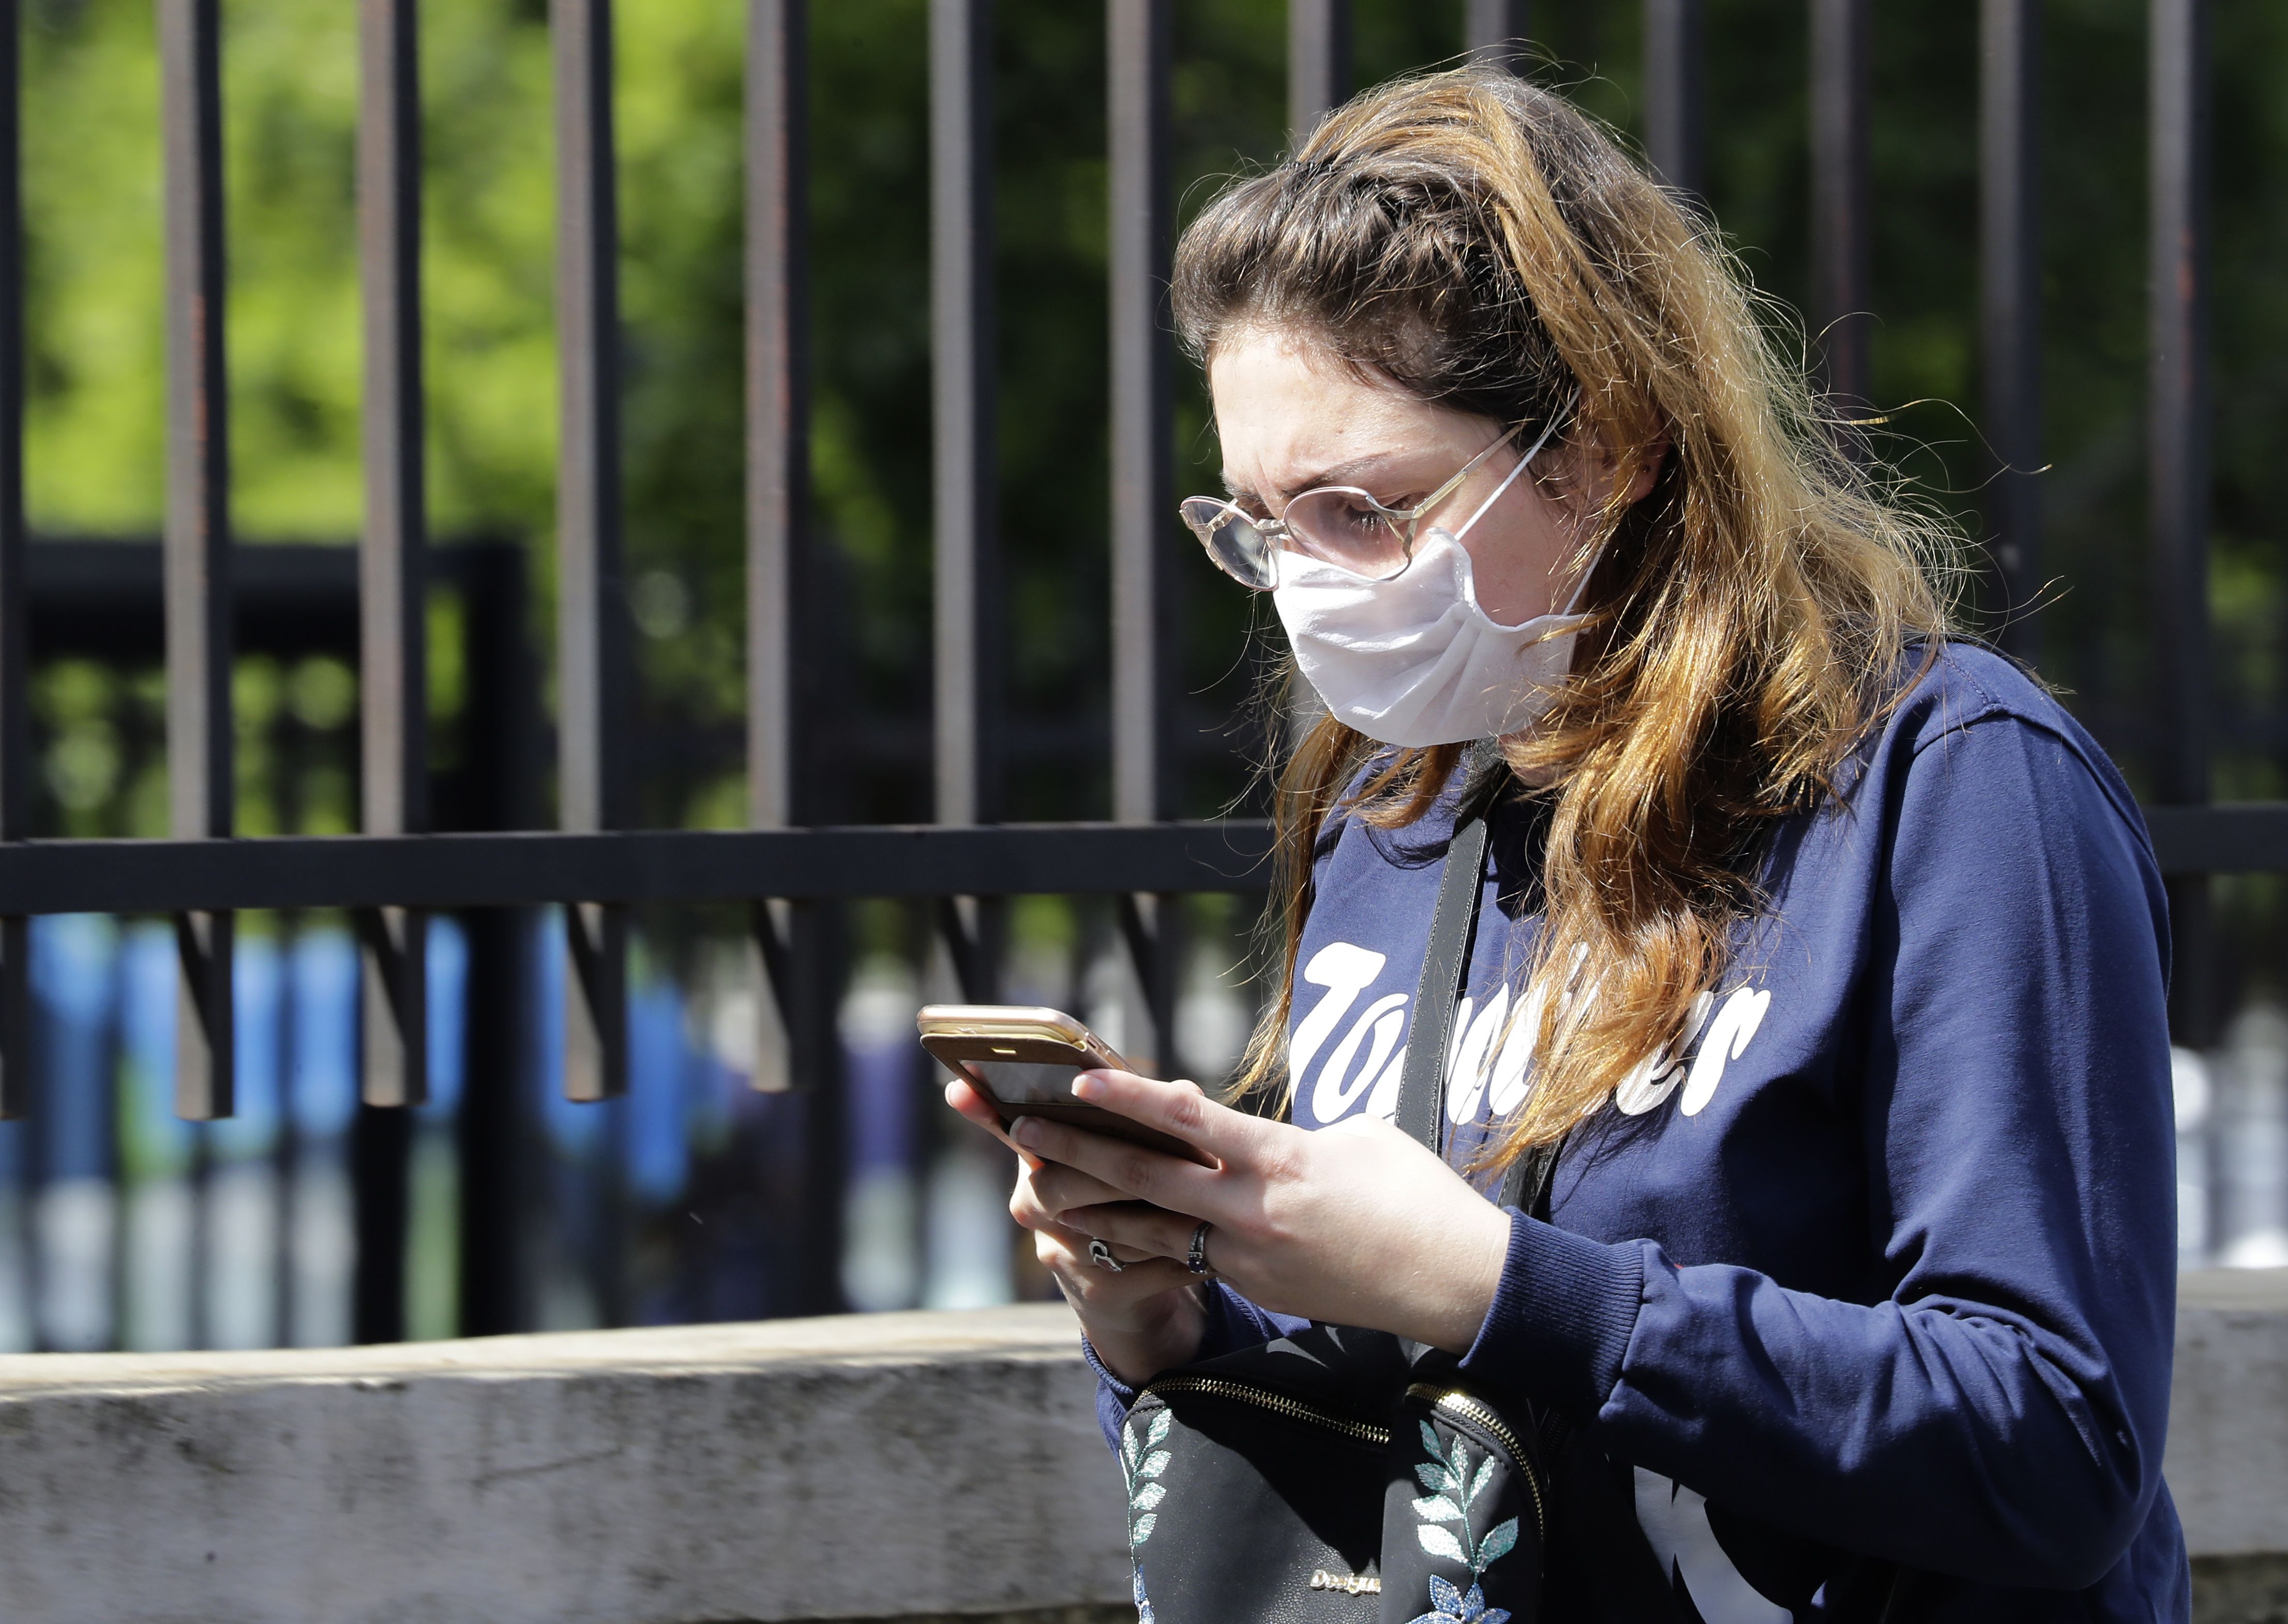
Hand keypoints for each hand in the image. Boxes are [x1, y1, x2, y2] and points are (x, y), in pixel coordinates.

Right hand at [942, 1077, 1207, 1385]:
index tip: (958, 1089)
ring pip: (1106, 1228)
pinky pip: (1142, 1266)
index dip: (982, 1111)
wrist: (1134, 1290)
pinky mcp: (1099, 1293)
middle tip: (1164, 1158)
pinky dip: (1180, 1254)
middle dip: (1112, 1170)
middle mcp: (1035, 1206)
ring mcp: (1061, 1254)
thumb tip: (1184, 1092)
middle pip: (1058, 1184)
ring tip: (1203, 1200)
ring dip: (1158, 1214)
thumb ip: (1145, 1117)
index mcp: (1037, 1158)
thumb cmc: (1132, 1195)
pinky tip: (1209, 1248)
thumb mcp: (1126, 1151)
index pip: (1004, 1127)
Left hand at [1010, 1069, 1511, 1353]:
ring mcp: (1251, 1258)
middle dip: (1076, 1152)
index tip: (1075, 1080)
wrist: (1457, 1283)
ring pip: (1153, 1229)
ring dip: (1094, 1208)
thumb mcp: (1358, 1140)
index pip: (1187, 1123)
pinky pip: (1194, 1259)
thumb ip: (1292, 1138)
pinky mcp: (1259, 1289)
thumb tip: (1256, 1144)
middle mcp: (1252, 1212)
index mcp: (1280, 1161)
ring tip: (1042, 1189)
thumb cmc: (1419, 1196)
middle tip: (1021, 1130)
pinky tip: (1117, 1230)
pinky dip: (1152, 1241)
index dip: (1127, 1098)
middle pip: (1145, 1178)